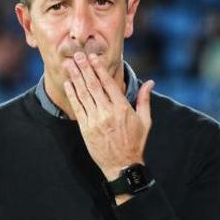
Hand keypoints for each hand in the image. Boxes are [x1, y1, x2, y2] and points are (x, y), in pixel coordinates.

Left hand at [63, 52, 153, 189]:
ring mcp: (95, 120)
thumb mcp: (145, 121)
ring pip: (83, 94)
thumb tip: (151, 82)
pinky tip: (68, 84)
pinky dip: (72, 94)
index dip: (99, 68)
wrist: (122, 165)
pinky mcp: (86, 128)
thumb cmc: (135, 142)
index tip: (92, 57)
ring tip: (69, 64)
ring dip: (75, 77)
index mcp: (122, 108)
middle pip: (93, 85)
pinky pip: (78, 107)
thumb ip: (144, 99)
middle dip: (84, 68)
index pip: (108, 83)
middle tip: (77, 54)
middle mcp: (108, 112)